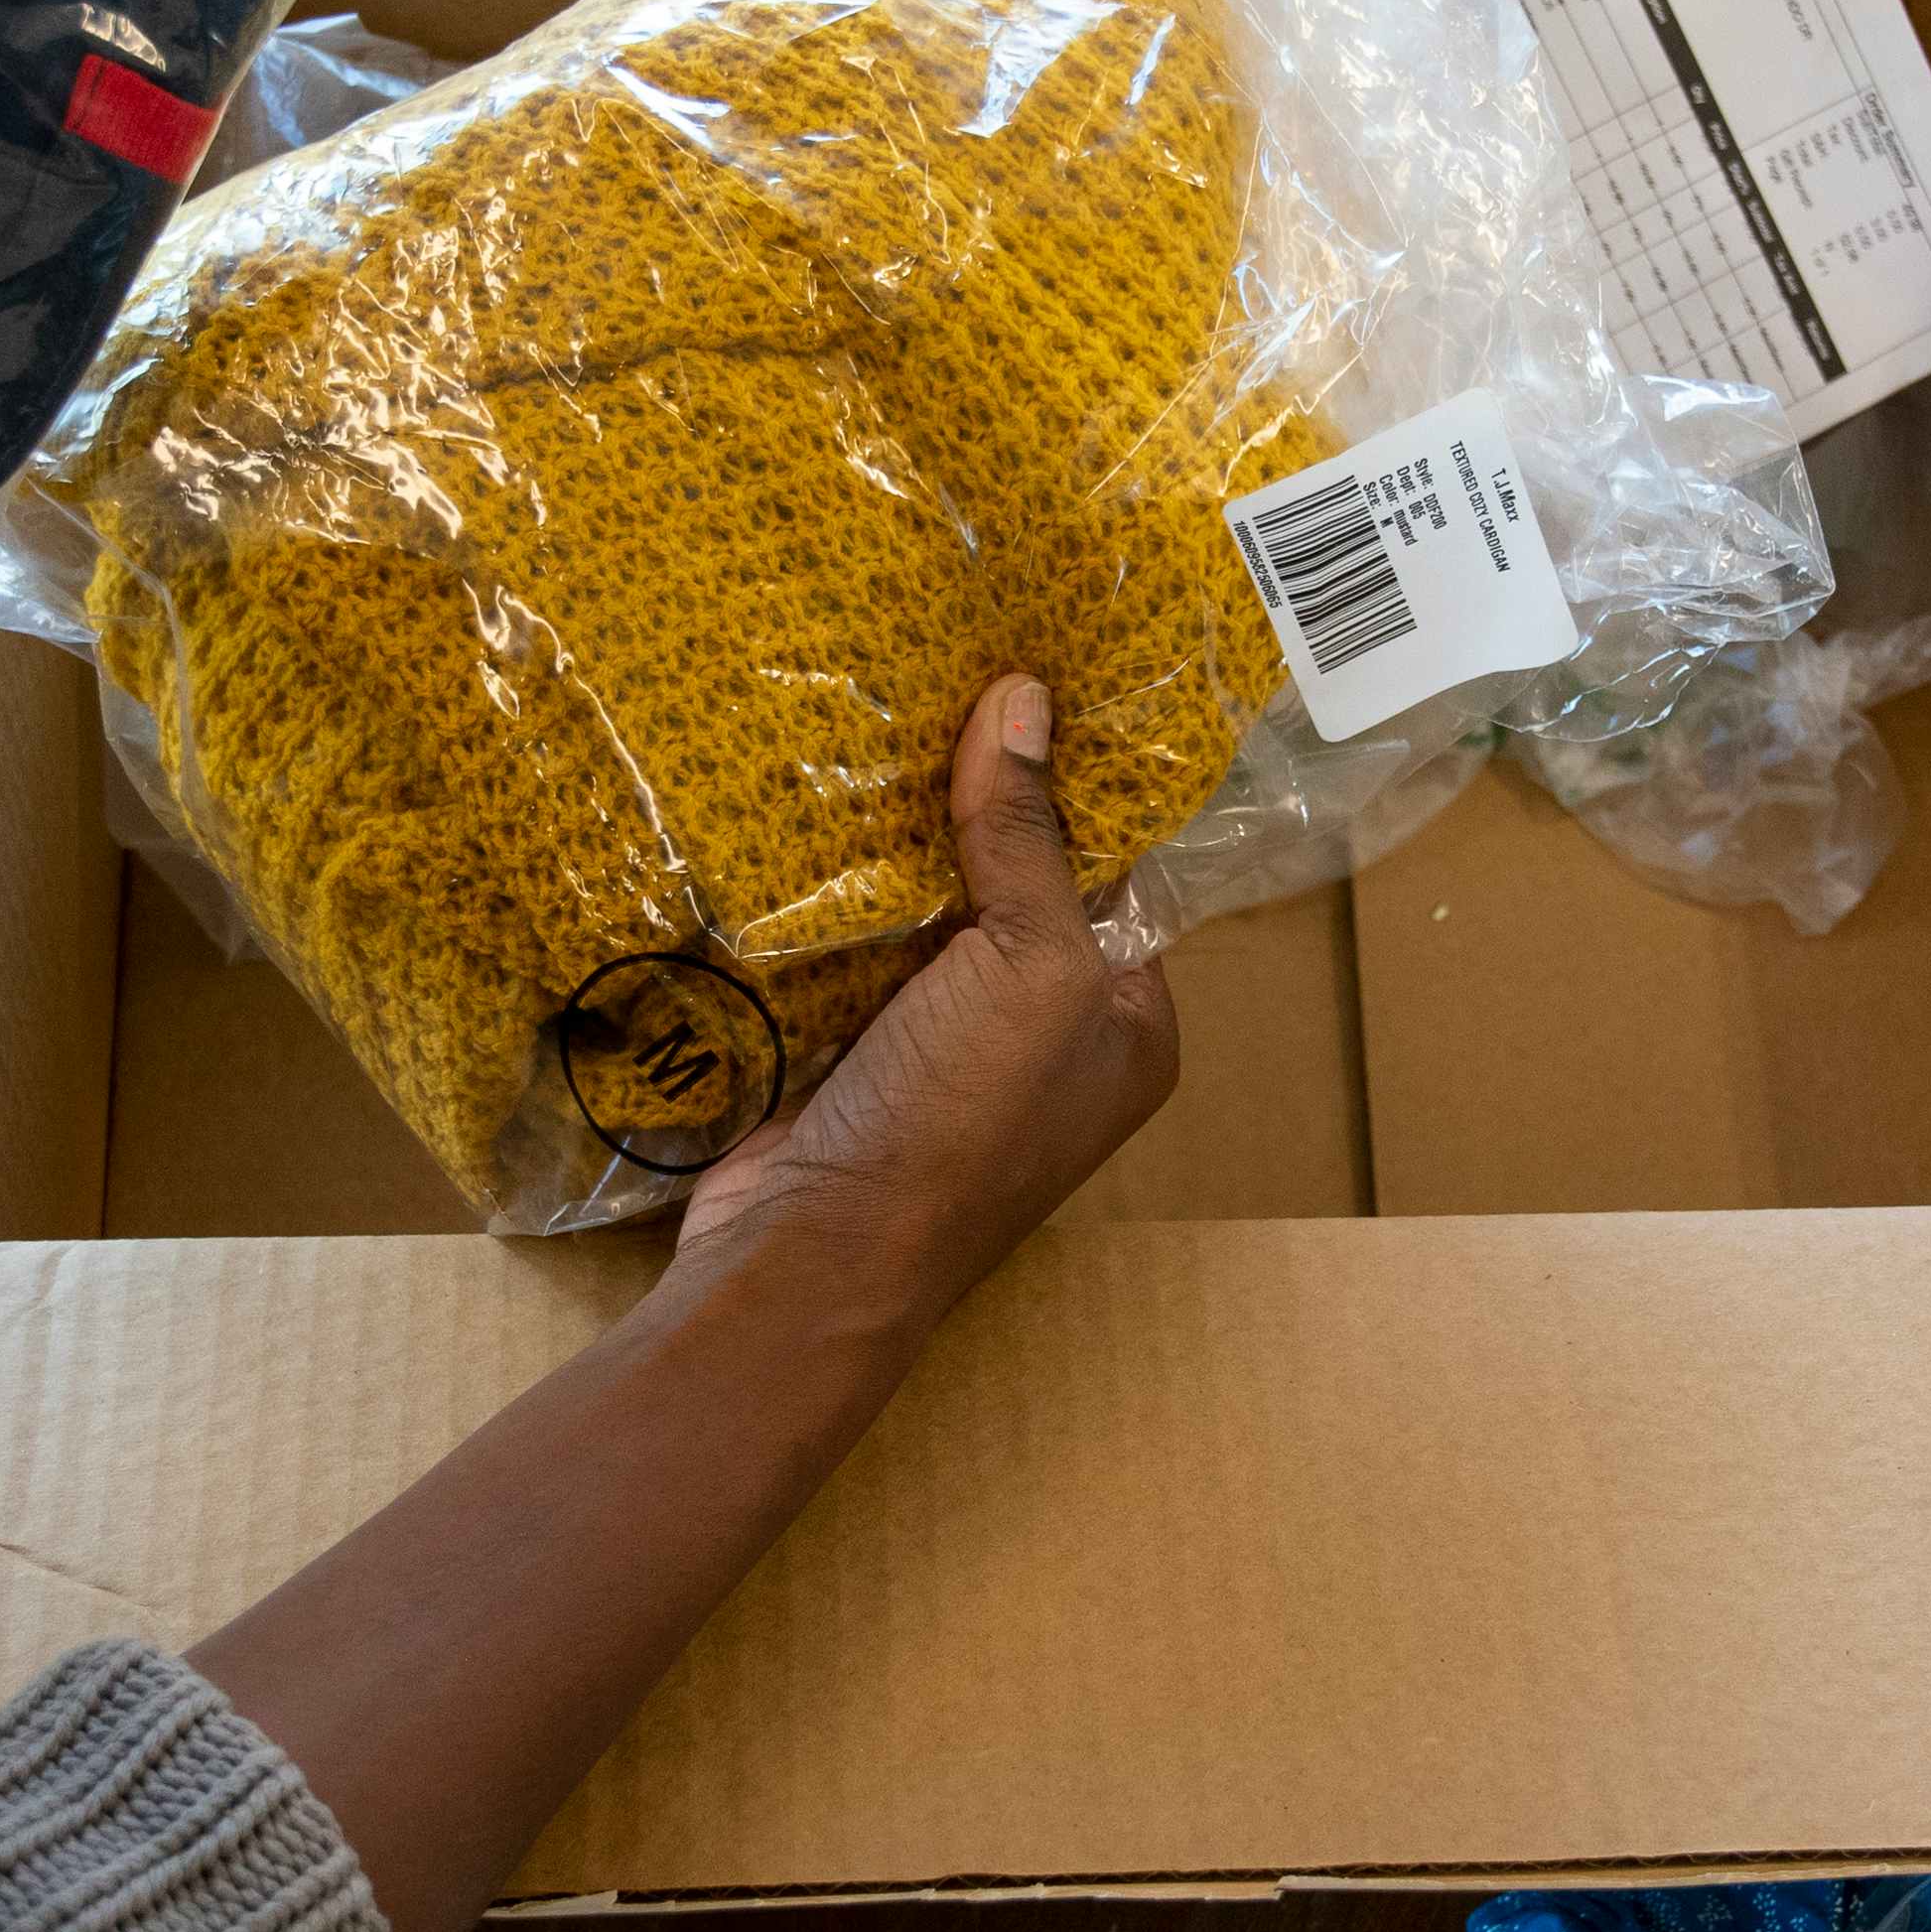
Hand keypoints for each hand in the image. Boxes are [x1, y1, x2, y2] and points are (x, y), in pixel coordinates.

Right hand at [678, 672, 1180, 1339]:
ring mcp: (946, 1051)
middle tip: (934, 675)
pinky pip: (855, 947)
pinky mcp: (857, 1053)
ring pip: (929, 913)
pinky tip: (802, 806)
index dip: (1075, 783)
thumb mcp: (1031, 966)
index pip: (1118, 876)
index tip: (1030, 677)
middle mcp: (1049, 1040)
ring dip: (894, 841)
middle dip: (976, 800)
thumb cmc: (957, 1122)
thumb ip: (1029, 839)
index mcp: (1128, 1026)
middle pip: (1018, 887)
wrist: (809, 1256)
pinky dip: (832, 892)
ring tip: (863, 713)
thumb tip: (1026, 700)